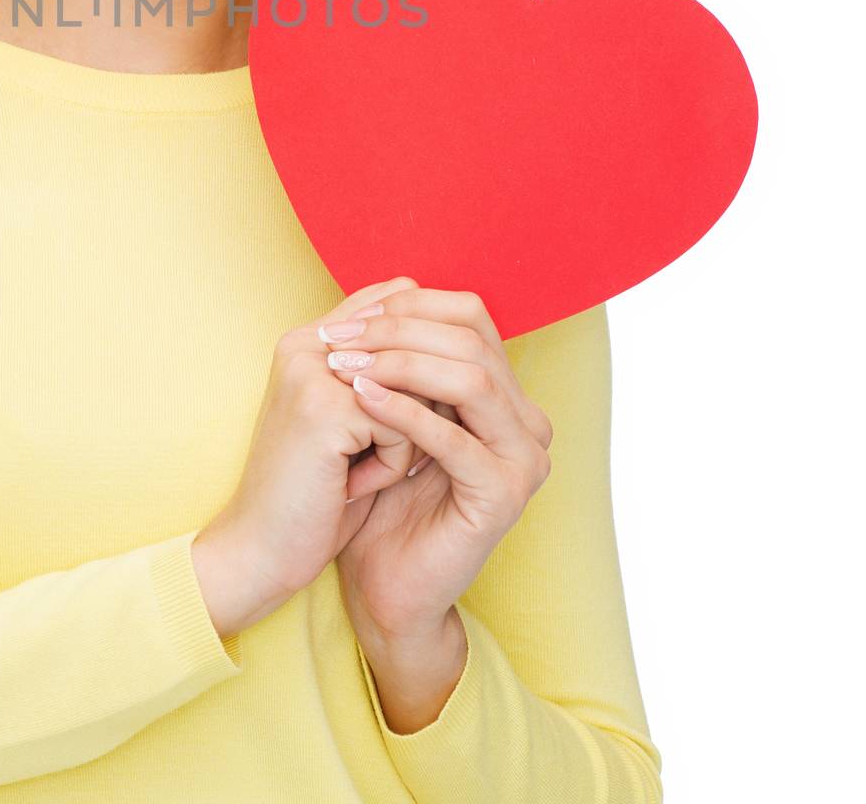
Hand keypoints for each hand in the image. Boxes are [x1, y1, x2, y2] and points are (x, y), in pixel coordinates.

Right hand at [192, 276, 426, 637]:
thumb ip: (383, 374)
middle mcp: (305, 343)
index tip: (409, 410)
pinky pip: (402, 428)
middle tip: (377, 450)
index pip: (390, 307)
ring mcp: (312, 372)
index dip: (415, 361)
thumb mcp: (348, 420)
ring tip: (359, 467)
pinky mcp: (326, 410)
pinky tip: (349, 487)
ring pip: (412, 390)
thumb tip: (457, 342)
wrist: (260, 550)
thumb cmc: (312, 488)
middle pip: (409, 348)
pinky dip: (390, 466)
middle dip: (415, 406)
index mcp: (306, 338)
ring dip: (403, 437)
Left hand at [321, 286, 554, 646]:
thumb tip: (391, 283)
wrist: (383, 581)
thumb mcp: (391, 410)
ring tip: (344, 363)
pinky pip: (454, 438)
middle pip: (470, 340)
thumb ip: (403, 356)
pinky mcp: (504, 495)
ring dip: (400, 363)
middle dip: (397, 330)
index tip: (342, 318)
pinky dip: (403, 412)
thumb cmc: (381, 494)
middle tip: (337, 337)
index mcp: (506, 393)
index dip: (406, 308)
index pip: (469, 316)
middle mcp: (528, 420)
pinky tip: (361, 398)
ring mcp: (523, 458)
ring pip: (470, 379)